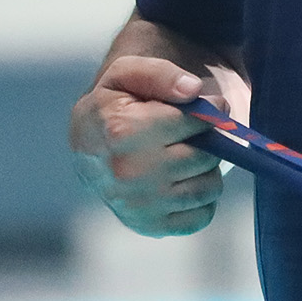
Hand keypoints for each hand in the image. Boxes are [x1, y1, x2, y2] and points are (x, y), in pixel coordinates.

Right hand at [69, 56, 226, 236]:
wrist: (89, 149)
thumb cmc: (113, 105)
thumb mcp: (126, 74)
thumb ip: (159, 74)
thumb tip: (194, 91)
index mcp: (122, 129)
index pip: (195, 122)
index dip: (210, 111)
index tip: (211, 107)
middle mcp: (129, 172)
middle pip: (205, 156)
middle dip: (209, 140)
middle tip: (197, 134)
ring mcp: (139, 204)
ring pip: (209, 187)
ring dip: (208, 169)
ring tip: (188, 155)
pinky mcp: (150, 226)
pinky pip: (202, 215)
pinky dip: (202, 199)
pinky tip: (183, 181)